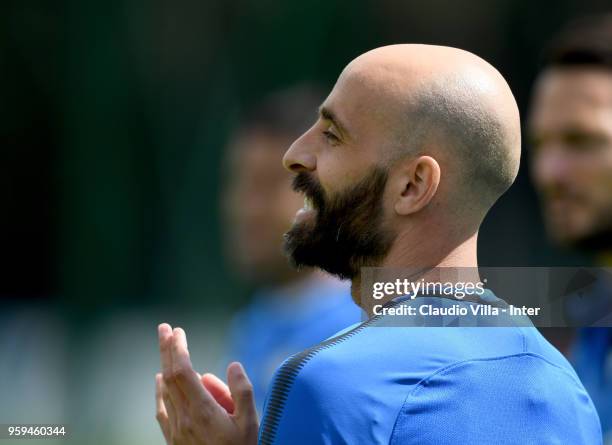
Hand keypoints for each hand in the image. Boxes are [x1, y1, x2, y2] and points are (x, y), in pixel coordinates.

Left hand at [155, 323, 258, 443]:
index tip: (178, 330)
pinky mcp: (174, 440)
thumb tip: (231, 364)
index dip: (177, 349)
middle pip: (169, 376)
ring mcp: (176, 429)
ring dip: (164, 365)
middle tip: (164, 327)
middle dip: (166, 349)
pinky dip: (159, 390)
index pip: (183, 371)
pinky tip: (159, 382)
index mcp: (202, 410)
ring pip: (166, 391)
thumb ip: (242, 391)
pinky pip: (162, 409)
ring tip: (166, 345)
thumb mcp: (250, 422)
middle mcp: (184, 418)